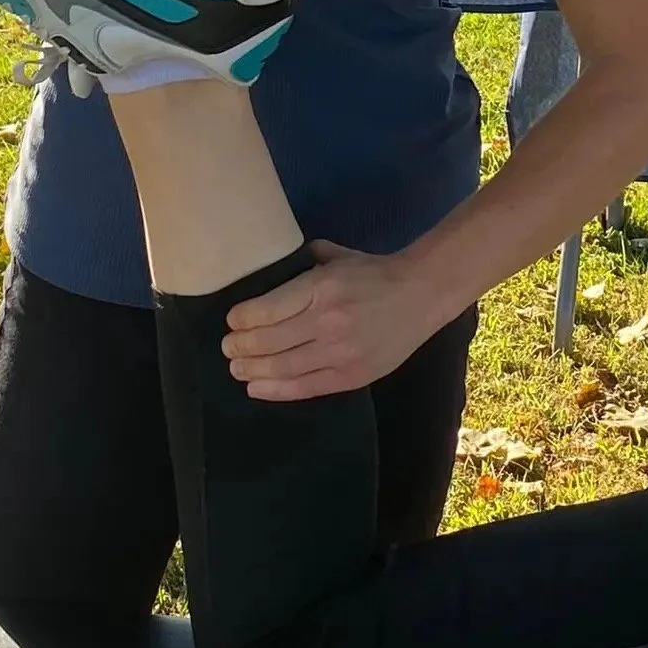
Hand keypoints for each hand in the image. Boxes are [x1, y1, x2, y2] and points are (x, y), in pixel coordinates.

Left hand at [222, 241, 435, 399]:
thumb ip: (301, 261)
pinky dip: (275, 391)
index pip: (265, 310)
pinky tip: (257, 388)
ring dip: (251, 371)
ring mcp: (340, 353)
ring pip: (282, 369)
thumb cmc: (373, 272)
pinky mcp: (351, 377)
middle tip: (226, 347)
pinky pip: (305, 388)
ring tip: (236, 369)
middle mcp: (327, 321)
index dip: (240, 319)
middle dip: (239, 347)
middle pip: (268, 342)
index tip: (230, 320)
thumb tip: (268, 269)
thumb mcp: (334, 256)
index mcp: (321, 287)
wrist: (421, 295)